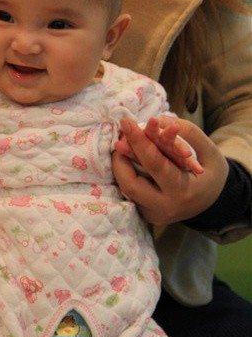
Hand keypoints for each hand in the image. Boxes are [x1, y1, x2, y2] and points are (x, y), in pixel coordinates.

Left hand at [112, 118, 228, 224]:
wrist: (216, 203)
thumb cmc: (213, 174)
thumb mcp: (209, 151)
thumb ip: (187, 133)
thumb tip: (157, 120)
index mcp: (182, 191)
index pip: (154, 164)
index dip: (138, 141)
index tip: (126, 122)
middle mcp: (165, 207)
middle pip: (130, 184)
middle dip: (120, 159)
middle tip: (120, 139)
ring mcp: (154, 215)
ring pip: (126, 190)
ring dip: (121, 166)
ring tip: (122, 147)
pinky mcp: (147, 216)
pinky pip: (131, 194)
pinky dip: (127, 175)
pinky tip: (127, 160)